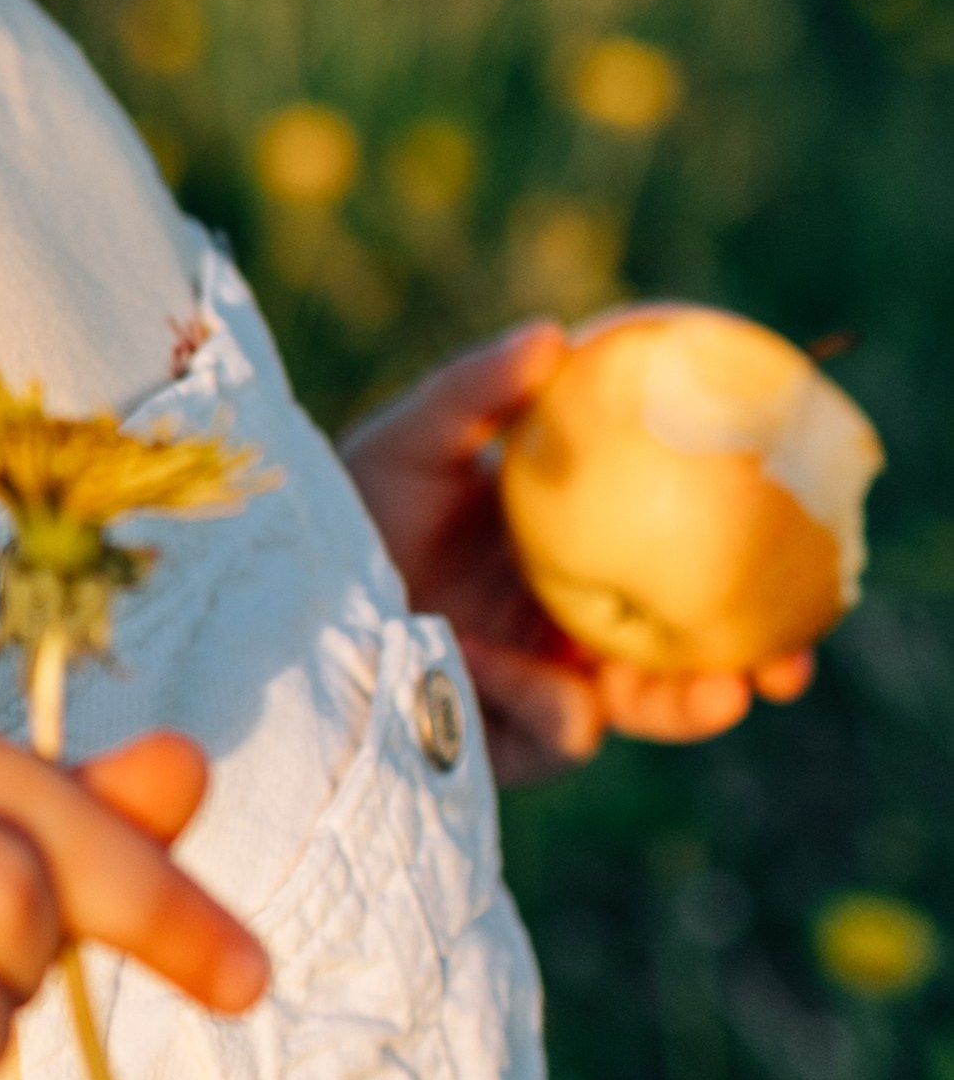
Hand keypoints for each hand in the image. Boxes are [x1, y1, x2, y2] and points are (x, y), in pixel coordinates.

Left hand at [339, 323, 815, 786]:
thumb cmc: (346, 505)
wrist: (274, 596)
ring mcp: (544, 688)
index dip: (746, 569)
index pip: (683, 565)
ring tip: (724, 690)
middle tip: (788, 661)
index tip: (804, 554)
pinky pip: (550, 729)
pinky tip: (494, 664)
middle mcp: (573, 624)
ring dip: (688, 706)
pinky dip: (535, 697)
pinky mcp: (504, 746)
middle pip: (689, 655)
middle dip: (752, 667)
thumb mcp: (410, 439)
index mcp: (575, 550)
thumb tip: (556, 332)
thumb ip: (477, 390)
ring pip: (642, 708)